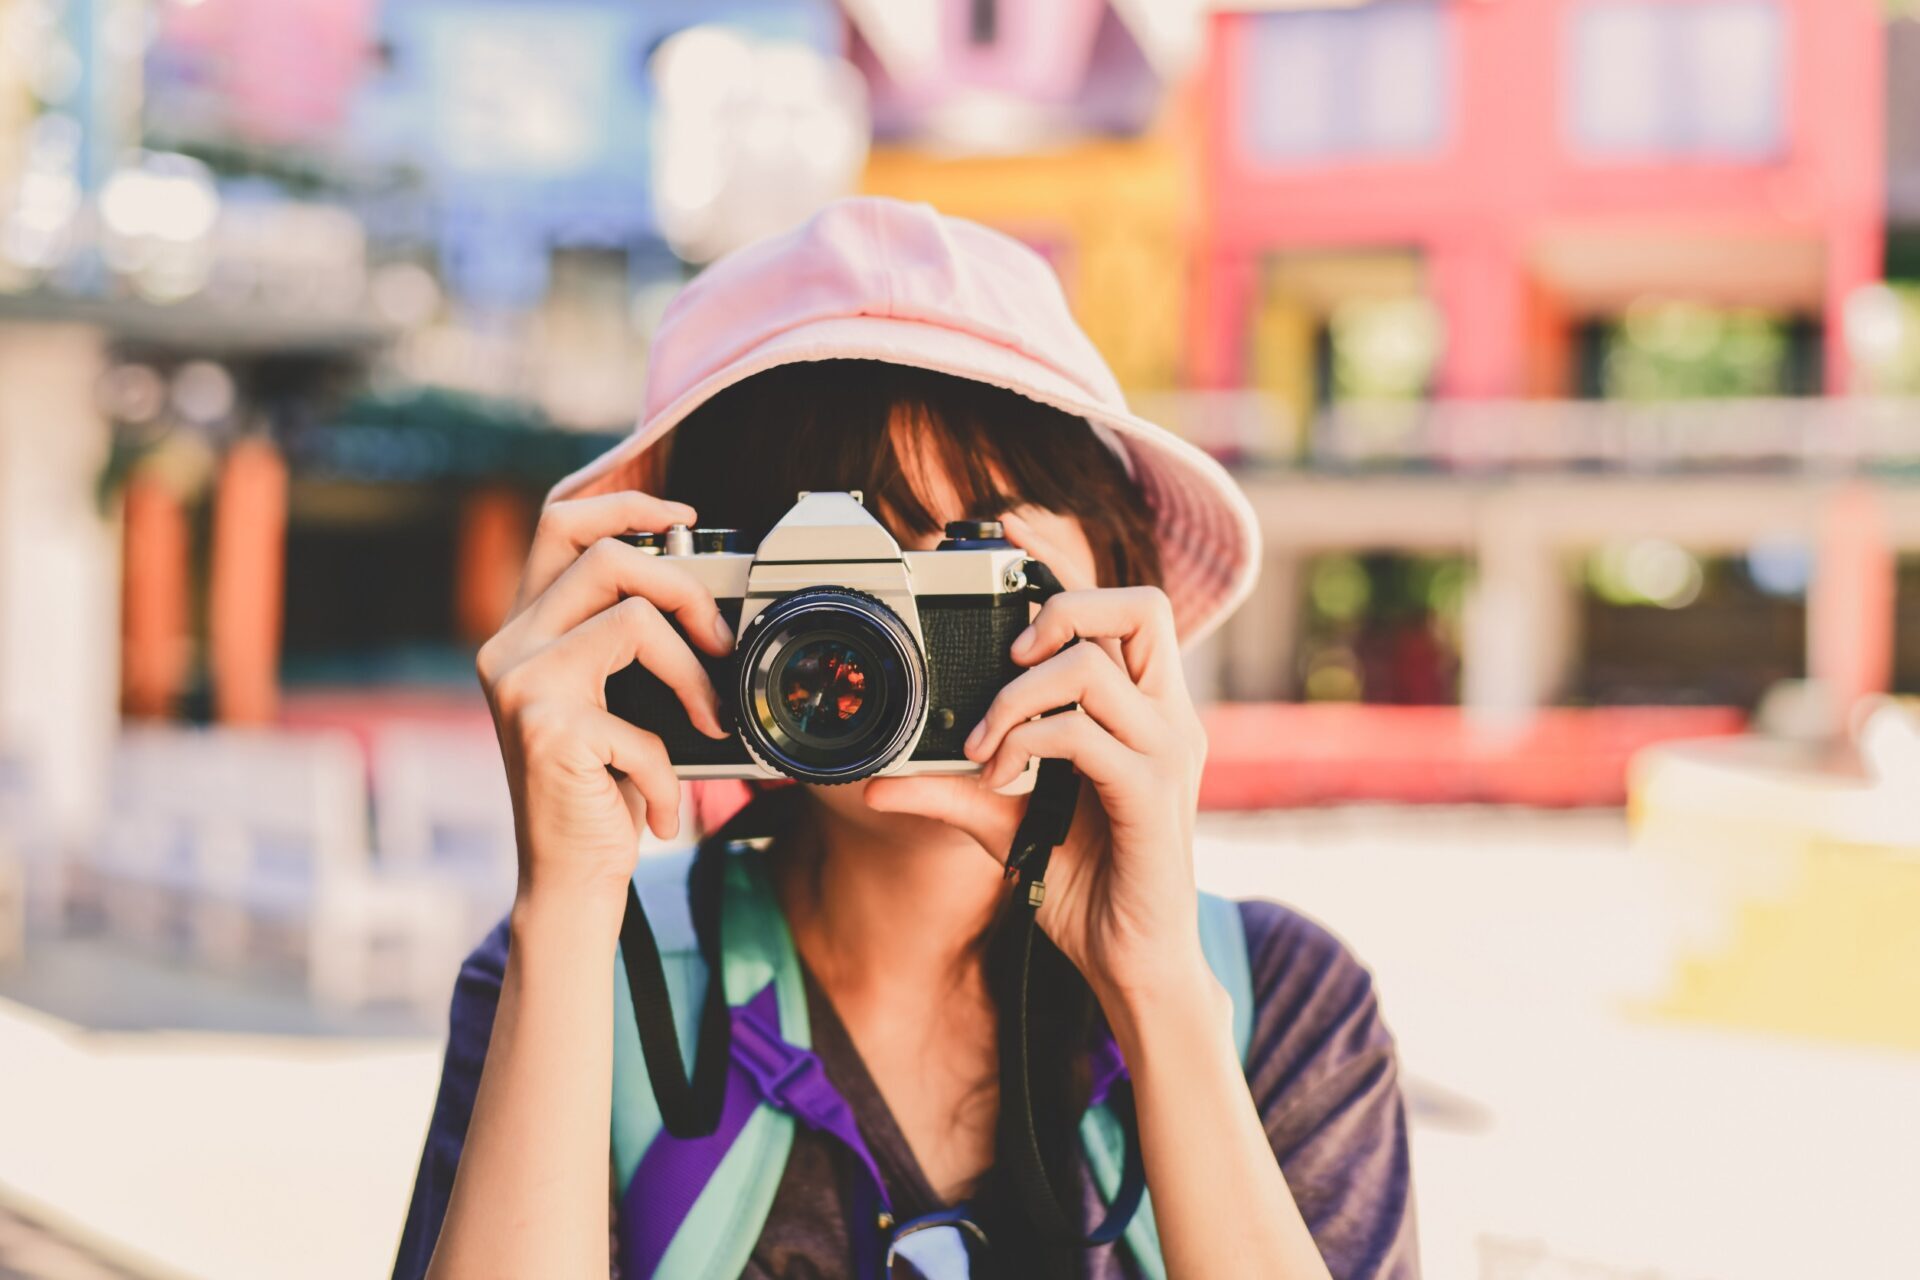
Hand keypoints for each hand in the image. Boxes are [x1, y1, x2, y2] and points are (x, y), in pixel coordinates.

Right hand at [475, 492, 734, 921]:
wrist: (570, 878)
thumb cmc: (602, 789)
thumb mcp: (615, 700)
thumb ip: (629, 642)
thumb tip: (701, 592)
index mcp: (526, 627)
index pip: (560, 521)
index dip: (623, 499)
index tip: (685, 513)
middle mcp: (510, 646)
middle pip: (608, 557)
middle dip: (686, 590)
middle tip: (720, 643)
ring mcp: (521, 685)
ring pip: (634, 619)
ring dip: (692, 673)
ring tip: (708, 721)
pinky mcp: (545, 730)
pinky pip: (642, 722)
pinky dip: (668, 770)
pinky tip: (660, 808)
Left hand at [864, 512, 1213, 1010]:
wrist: (1134, 964)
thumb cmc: (1088, 886)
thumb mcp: (1007, 826)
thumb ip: (954, 791)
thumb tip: (879, 783)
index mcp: (1146, 709)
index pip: (1125, 607)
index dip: (1067, 565)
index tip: (1007, 541)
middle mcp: (1170, 718)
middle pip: (1141, 605)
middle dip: (1060, 610)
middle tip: (1006, 660)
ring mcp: (1168, 753)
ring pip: (1093, 666)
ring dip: (1017, 696)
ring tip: (985, 744)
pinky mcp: (1153, 795)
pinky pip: (1083, 734)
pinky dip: (1027, 743)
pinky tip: (1002, 776)